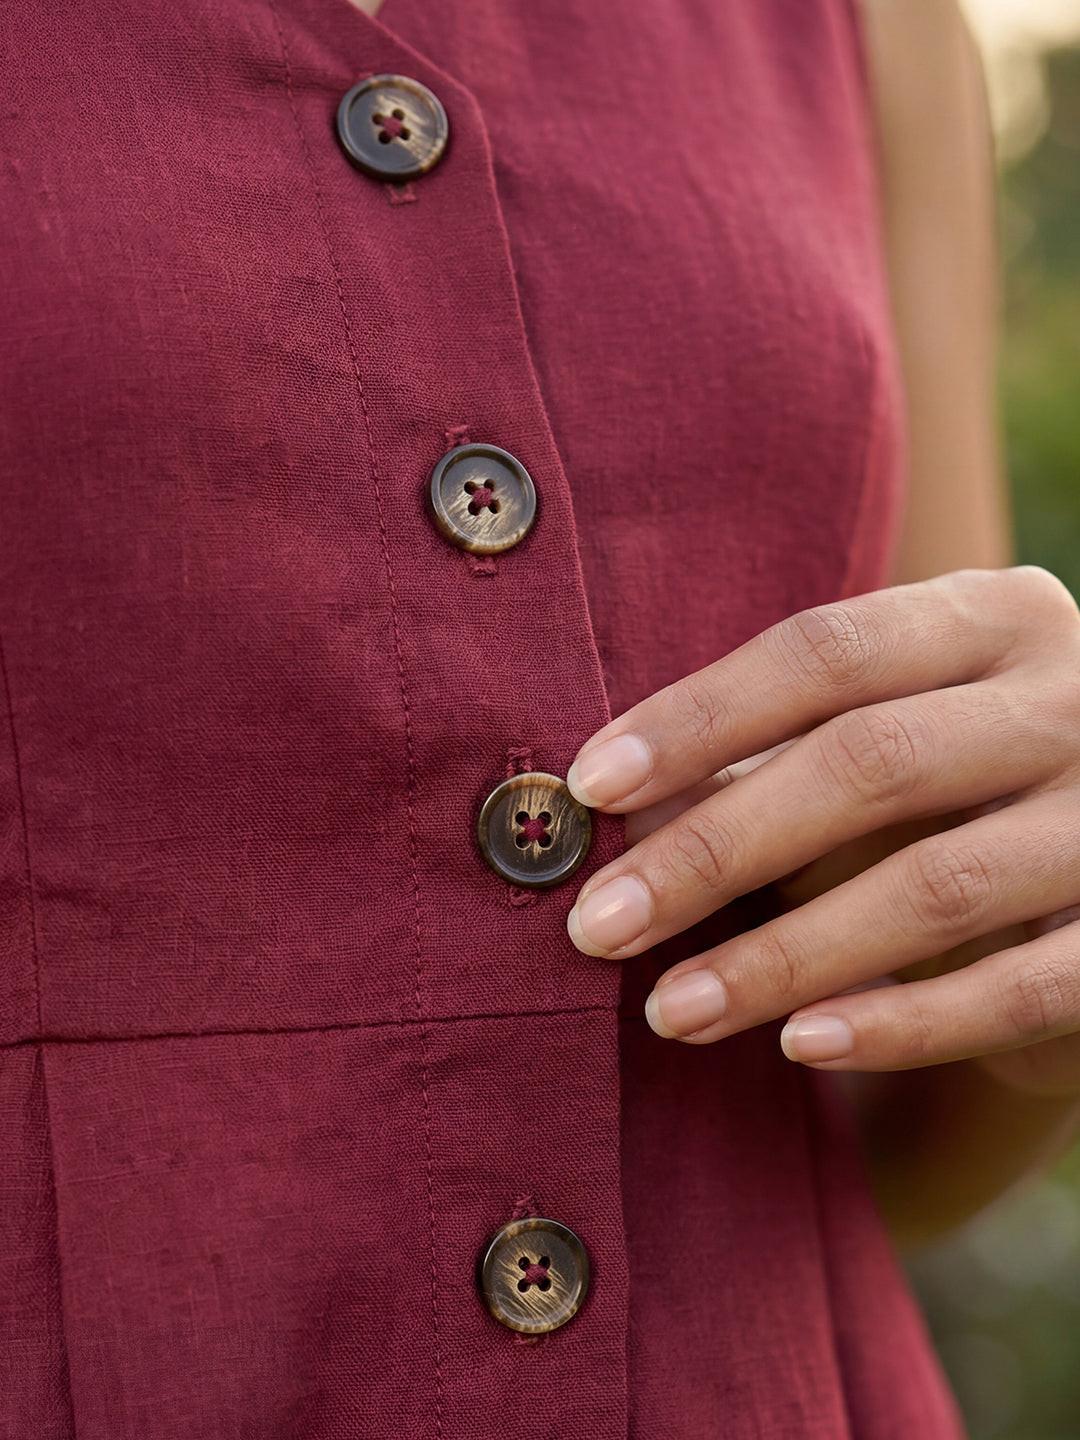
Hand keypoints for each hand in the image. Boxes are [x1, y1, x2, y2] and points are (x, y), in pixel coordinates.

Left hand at [564, 567, 1079, 1095]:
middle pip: (870, 762)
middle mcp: (1072, 699)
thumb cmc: (955, 790)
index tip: (593, 788)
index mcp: (994, 619)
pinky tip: (801, 1044)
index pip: (826, 650)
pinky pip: (1019, 990)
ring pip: (936, 885)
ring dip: (784, 956)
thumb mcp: (877, 741)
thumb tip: (612, 811)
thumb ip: (769, 760)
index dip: (701, 717)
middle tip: (599, 923)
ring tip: (672, 1008)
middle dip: (716, 849)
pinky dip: (903, 1025)